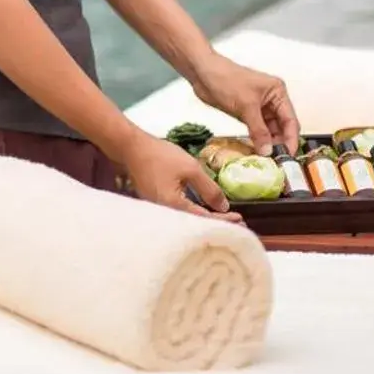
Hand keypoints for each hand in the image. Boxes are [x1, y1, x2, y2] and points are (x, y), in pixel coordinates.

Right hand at [123, 136, 240, 221]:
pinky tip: (202, 210)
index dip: (225, 221)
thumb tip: (224, 208)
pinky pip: (178, 213)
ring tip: (223, 218)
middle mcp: (165, 214)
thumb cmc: (161, 156)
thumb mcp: (191, 169)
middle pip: (195, 225)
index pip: (205, 220)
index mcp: (174, 207)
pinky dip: (193, 213)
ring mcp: (158, 210)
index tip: (241, 219)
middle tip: (237, 224)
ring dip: (205, 219)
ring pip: (186, 220)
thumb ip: (210, 189)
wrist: (132, 148)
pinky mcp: (156, 204)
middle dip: (216, 224)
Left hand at [192, 52, 299, 154]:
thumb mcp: (246, 105)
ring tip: (267, 159)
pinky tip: (256, 150)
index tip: (289, 155)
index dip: (291, 139)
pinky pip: (256, 130)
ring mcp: (258, 107)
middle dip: (280, 143)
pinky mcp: (246, 113)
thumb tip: (267, 150)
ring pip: (269, 130)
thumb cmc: (225, 78)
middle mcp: (271, 100)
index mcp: (277, 92)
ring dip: (268, 143)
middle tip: (277, 161)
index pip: (290, 120)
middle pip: (282, 127)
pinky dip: (257, 140)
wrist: (202, 73)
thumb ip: (258, 130)